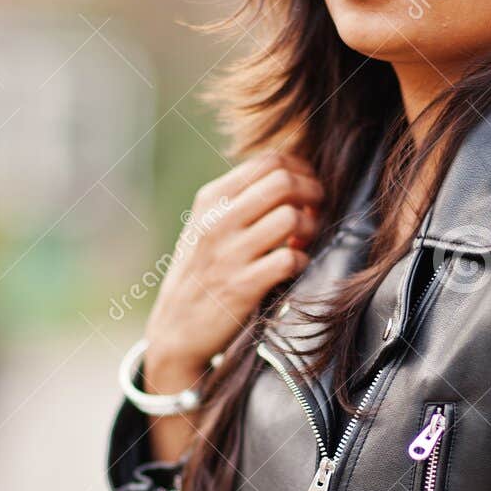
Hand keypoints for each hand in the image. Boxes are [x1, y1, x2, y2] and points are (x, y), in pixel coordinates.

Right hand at [144, 148, 324, 392]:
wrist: (176, 329)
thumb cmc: (201, 274)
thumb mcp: (205, 226)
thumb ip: (238, 199)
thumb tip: (290, 174)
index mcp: (210, 200)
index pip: (268, 161)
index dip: (301, 170)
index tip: (307, 189)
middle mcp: (217, 221)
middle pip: (283, 182)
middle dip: (312, 193)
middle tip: (315, 211)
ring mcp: (229, 254)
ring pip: (291, 217)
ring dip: (310, 228)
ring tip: (303, 241)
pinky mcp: (242, 287)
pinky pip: (290, 259)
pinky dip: (301, 261)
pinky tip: (294, 267)